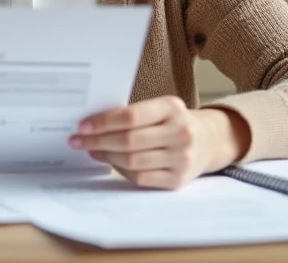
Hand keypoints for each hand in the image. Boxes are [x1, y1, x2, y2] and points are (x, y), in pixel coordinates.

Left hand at [69, 96, 249, 189]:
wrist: (209, 140)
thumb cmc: (174, 122)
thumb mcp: (160, 109)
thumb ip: (134, 114)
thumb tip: (92, 125)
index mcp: (172, 107)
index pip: (131, 116)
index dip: (103, 122)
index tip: (83, 126)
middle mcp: (180, 132)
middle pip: (129, 140)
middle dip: (98, 141)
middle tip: (78, 141)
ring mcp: (181, 158)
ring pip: (132, 160)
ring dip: (106, 156)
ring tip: (93, 151)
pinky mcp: (179, 179)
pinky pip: (141, 177)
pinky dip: (121, 170)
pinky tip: (111, 162)